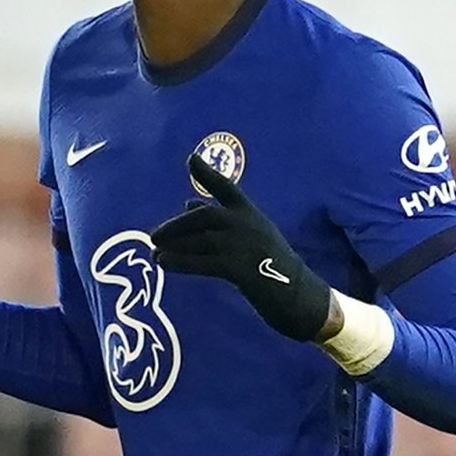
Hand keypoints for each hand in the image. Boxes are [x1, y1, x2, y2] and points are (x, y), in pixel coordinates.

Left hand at [150, 154, 331, 341]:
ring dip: (175, 245)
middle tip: (154, 235)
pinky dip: (181, 262)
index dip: (207, 173)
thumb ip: (222, 221)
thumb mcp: (252, 236)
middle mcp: (248, 225)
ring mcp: (244, 245)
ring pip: (201, 240)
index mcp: (252, 214)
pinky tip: (164, 263)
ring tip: (156, 252)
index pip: (227, 188)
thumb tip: (188, 204)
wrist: (301, 296)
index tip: (190, 159)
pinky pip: (203, 262)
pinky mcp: (240, 268)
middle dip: (177, 225)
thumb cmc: (274, 267)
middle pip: (204, 217)